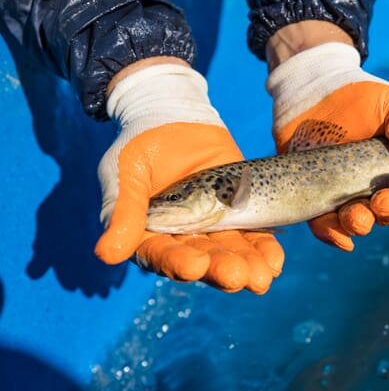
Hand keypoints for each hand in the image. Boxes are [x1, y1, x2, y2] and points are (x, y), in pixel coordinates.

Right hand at [94, 58, 283, 293]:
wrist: (172, 118)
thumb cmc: (139, 147)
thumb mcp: (125, 174)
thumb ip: (123, 212)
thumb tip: (106, 254)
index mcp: (150, 236)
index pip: (162, 255)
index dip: (177, 262)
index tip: (194, 266)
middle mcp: (183, 239)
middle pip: (203, 260)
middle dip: (220, 270)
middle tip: (238, 277)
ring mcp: (214, 227)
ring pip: (231, 252)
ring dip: (247, 266)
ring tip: (262, 278)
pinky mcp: (239, 212)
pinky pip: (254, 235)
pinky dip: (264, 248)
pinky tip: (274, 261)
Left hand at [266, 23, 388, 250]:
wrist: (310, 90)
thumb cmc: (358, 97)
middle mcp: (379, 185)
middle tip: (384, 196)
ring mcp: (349, 194)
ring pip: (364, 223)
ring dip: (363, 224)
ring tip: (356, 214)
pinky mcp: (318, 199)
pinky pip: (328, 227)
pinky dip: (334, 235)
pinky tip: (339, 236)